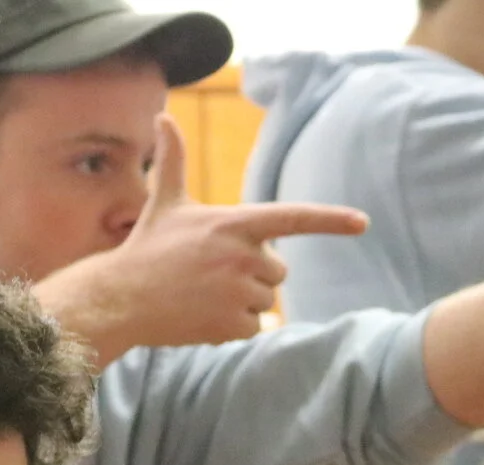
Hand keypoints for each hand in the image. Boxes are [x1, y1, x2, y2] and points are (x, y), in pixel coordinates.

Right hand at [50, 115, 367, 349]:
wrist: (121, 298)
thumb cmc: (147, 248)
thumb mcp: (164, 202)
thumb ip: (173, 160)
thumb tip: (163, 117)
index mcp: (235, 223)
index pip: (293, 218)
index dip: (330, 220)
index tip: (362, 223)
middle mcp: (243, 255)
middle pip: (277, 270)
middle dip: (252, 276)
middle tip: (209, 275)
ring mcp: (239, 291)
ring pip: (264, 302)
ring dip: (240, 303)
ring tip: (201, 296)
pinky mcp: (232, 323)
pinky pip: (252, 327)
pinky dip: (232, 328)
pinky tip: (202, 317)